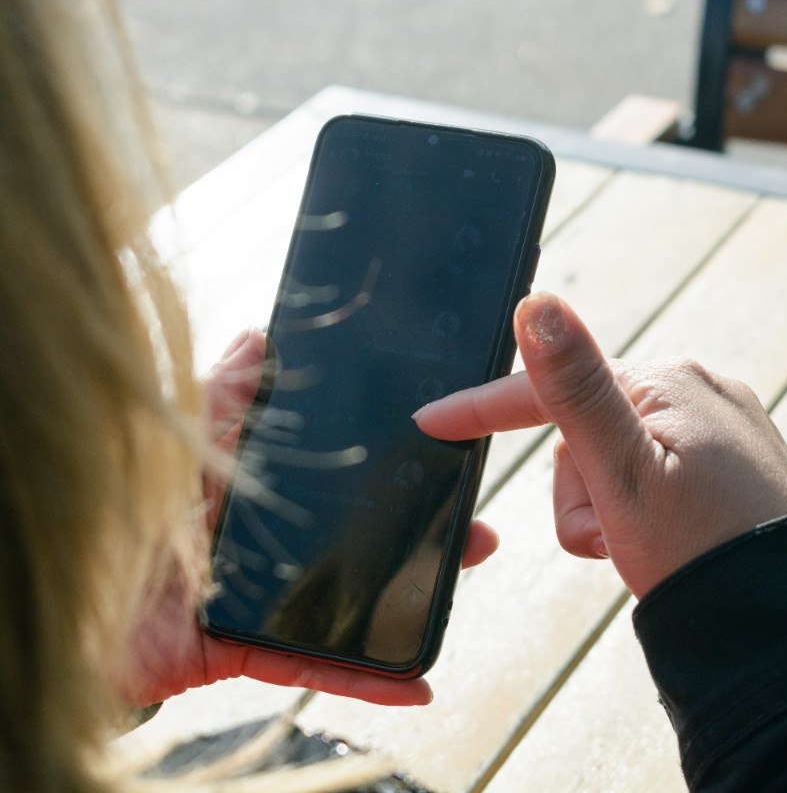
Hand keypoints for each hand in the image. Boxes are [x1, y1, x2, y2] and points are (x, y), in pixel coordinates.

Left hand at [123, 330, 499, 708]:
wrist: (75, 606)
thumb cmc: (124, 512)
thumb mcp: (177, 442)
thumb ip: (217, 396)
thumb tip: (259, 337)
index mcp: (269, 495)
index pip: (347, 479)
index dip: (397, 470)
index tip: (444, 453)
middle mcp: (283, 547)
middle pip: (369, 540)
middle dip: (430, 533)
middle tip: (477, 519)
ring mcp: (277, 599)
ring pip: (363, 599)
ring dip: (419, 597)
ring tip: (465, 572)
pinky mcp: (260, 649)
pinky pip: (322, 667)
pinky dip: (370, 680)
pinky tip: (417, 684)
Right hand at [414, 293, 786, 597]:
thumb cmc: (703, 554)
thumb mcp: (622, 475)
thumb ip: (575, 389)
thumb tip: (538, 303)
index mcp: (667, 381)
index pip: (553, 387)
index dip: (485, 409)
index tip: (430, 422)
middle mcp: (699, 387)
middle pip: (584, 434)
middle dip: (579, 493)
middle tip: (612, 538)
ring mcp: (723, 424)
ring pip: (617, 459)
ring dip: (608, 509)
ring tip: (643, 548)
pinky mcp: (738, 460)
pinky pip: (658, 473)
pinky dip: (644, 509)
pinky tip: (670, 540)